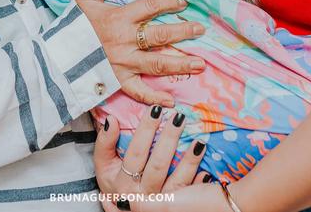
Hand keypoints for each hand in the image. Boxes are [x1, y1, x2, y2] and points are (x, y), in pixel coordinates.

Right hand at [76, 0, 206, 106]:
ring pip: (158, 64)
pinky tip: (172, 101)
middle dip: (183, 32)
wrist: (55, 57)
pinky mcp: (118, 82)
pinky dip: (155, 98)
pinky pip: (139, 92)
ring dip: (181, 63)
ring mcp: (124, 63)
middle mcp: (125, 41)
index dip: (168, 3)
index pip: (150, 7)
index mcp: (119, 18)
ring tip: (200, 64)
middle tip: (200, 30)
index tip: (182, 2)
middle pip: (161, 36)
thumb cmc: (71, 27)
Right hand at [93, 106, 207, 211]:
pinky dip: (197, 182)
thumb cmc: (115, 181)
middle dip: (169, 139)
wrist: (124, 210)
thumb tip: (111, 119)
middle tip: (179, 117)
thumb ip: (105, 143)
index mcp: (122, 182)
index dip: (145, 131)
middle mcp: (141, 194)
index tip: (156, 109)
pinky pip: (186, 194)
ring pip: (176, 181)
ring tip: (199, 141)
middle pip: (157, 165)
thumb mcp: (103, 164)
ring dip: (189, 161)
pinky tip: (206, 170)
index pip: (136, 152)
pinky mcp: (173, 206)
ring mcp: (159, 202)